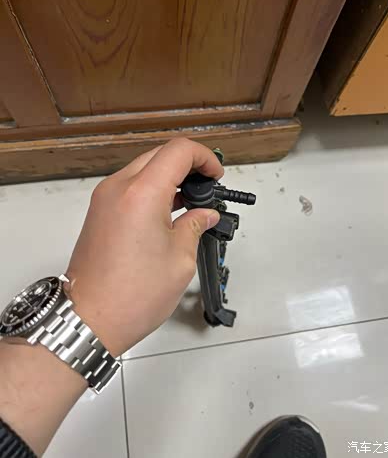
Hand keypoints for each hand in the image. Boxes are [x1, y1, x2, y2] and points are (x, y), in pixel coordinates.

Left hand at [65, 139, 222, 356]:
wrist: (89, 318)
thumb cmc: (129, 296)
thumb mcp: (179, 259)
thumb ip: (194, 226)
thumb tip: (204, 215)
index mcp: (142, 194)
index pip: (178, 150)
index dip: (204, 157)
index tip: (216, 174)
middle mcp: (118, 189)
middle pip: (160, 154)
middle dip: (188, 164)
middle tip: (207, 186)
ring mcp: (104, 199)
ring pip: (144, 168)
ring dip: (169, 176)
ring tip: (191, 200)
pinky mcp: (99, 211)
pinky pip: (130, 186)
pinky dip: (152, 189)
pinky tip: (169, 209)